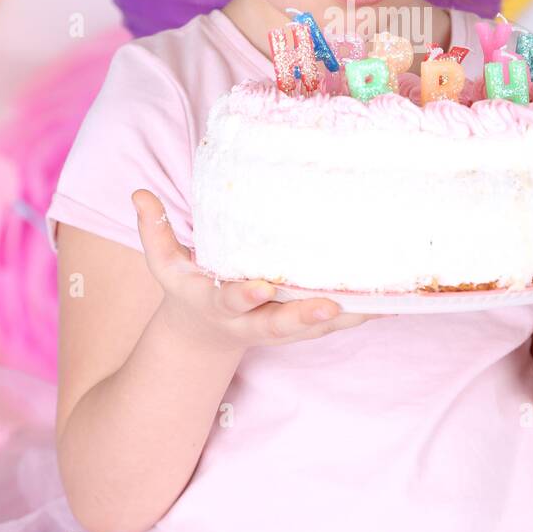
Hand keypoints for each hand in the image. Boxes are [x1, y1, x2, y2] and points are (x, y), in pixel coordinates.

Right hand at [132, 189, 386, 349]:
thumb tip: (138, 194)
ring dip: (348, 317)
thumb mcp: (164, 264)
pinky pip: (336, 322)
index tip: (259, 286)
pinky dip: (362, 312)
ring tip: (381, 301)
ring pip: (317, 328)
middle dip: (305, 318)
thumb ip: (153, 231)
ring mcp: (280, 327)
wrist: (205, 337)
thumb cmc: (188, 289)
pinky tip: (394, 296)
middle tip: (331, 307)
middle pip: (282, 325)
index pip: (231, 300)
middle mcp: (253, 321)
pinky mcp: (303, 327)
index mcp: (219, 304)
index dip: (246, 295)